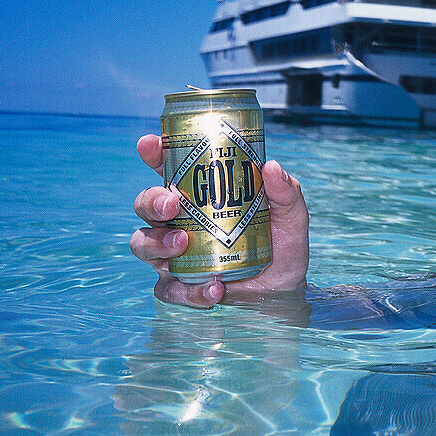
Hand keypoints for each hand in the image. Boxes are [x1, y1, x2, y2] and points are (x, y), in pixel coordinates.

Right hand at [130, 134, 309, 307]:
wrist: (284, 288)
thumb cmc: (282, 244)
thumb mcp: (291, 216)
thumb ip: (287, 192)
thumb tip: (271, 166)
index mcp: (201, 196)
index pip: (169, 168)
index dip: (154, 153)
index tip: (149, 144)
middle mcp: (180, 222)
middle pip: (147, 204)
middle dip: (152, 201)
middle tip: (172, 204)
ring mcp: (175, 254)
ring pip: (144, 244)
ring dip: (158, 243)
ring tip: (182, 244)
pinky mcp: (181, 286)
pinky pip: (169, 289)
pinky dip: (188, 290)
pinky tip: (214, 289)